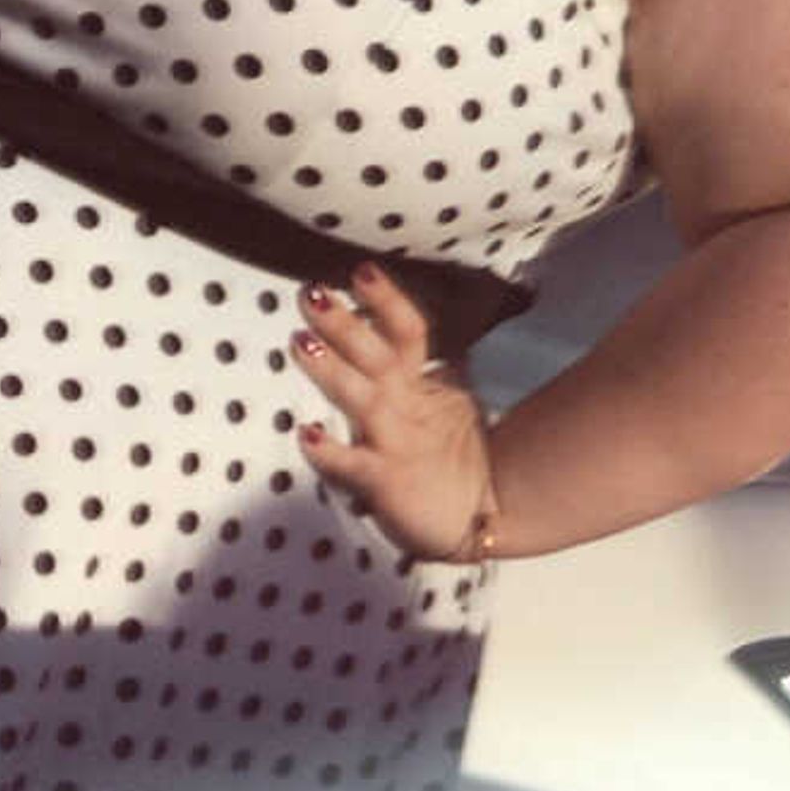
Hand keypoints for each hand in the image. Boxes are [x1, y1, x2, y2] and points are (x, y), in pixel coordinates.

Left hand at [292, 265, 496, 560]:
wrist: (488, 520)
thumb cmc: (458, 459)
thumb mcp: (448, 402)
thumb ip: (425, 366)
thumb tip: (409, 327)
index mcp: (423, 385)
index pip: (407, 331)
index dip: (386, 300)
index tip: (362, 270)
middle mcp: (407, 407)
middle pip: (376, 356)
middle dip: (344, 324)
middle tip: (311, 294)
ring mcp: (397, 443)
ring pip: (361, 400)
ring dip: (331, 371)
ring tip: (300, 343)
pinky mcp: (387, 483)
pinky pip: (353, 465)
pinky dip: (329, 451)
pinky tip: (304, 434)